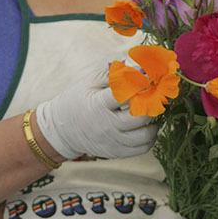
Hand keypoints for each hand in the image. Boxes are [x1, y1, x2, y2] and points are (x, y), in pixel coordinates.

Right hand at [35, 67, 156, 158]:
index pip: (125, 94)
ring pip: (144, 135)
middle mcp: (107, 125)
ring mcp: (113, 141)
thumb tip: (137, 66)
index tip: (149, 77)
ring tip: (152, 111)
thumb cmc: (77, 100)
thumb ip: (112, 74)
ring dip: (154, 122)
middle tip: (155, 94)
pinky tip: (148, 126)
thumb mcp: (89, 83)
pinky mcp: (116, 152)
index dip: (140, 84)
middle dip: (151, 103)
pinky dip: (150, 137)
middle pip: (139, 116)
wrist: (62, 130)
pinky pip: (141, 148)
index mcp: (99, 104)